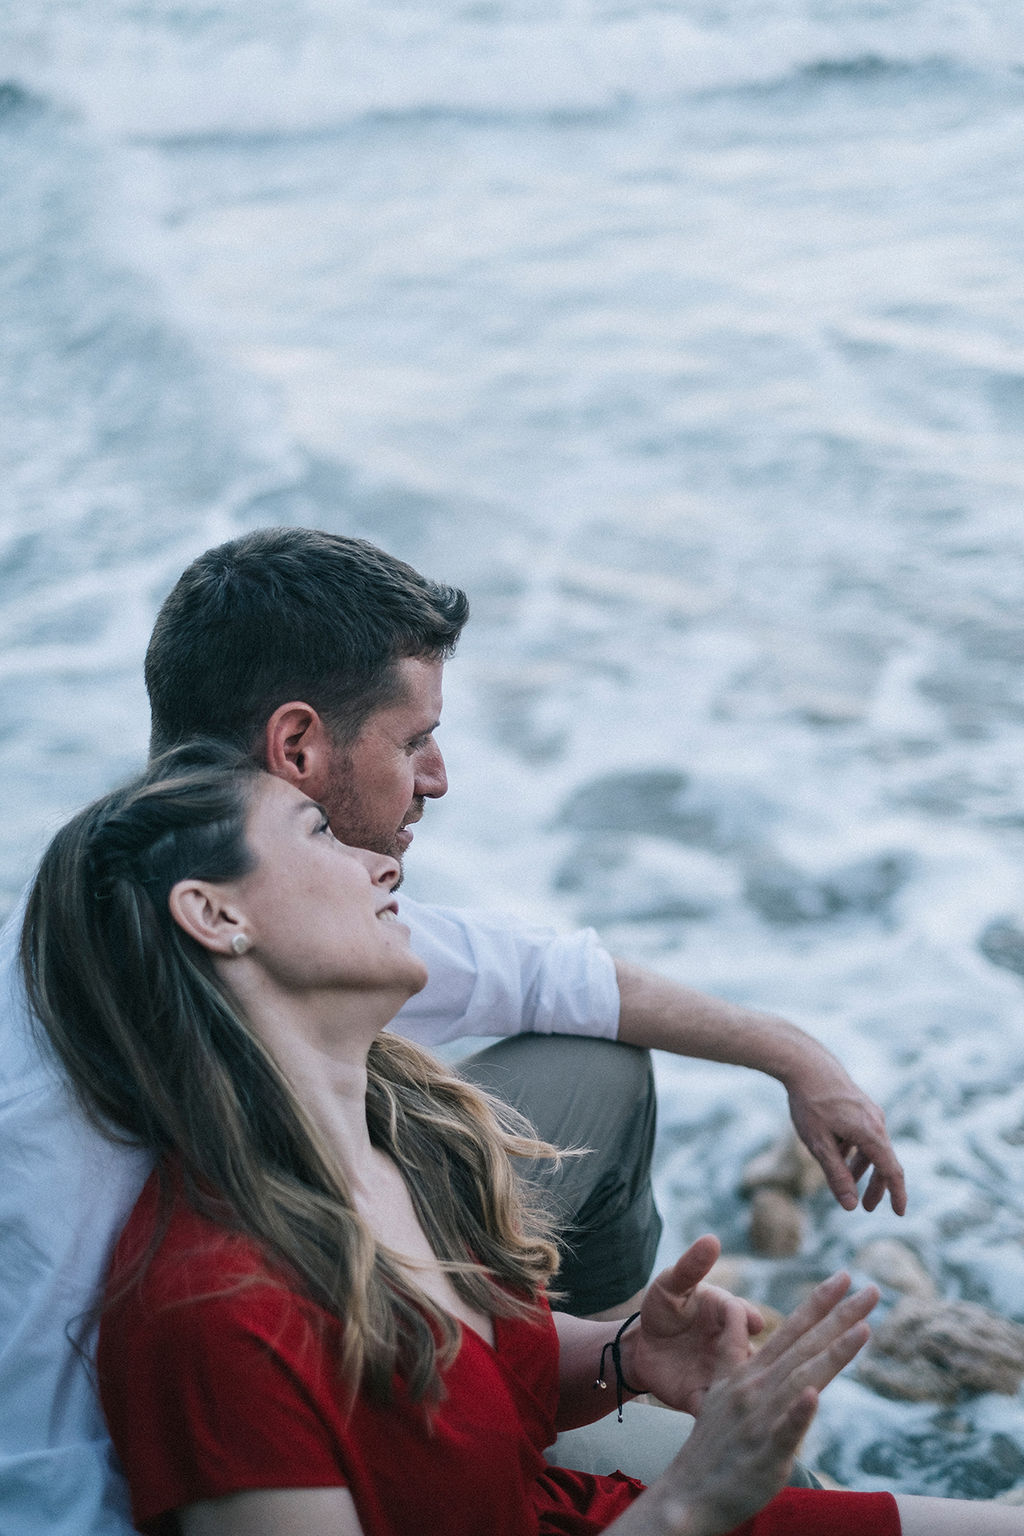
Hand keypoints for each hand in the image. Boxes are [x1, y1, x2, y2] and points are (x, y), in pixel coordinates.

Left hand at [621, 1236, 763, 1414]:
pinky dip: (726, 1422)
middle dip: (769, 1362)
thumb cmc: (663, 1308)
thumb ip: (691, 1266)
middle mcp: (734, 1347)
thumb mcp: (671, 1284)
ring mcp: (722, 1375)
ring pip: (745, 1389)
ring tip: (758, 1403)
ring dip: (752, 1397)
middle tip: (770, 1367)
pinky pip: (720, 1414)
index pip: (744, 1316)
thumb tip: (712, 1239)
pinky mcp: (706, 1399)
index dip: (747, 1319)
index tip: (752, 1322)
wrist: (642, 1348)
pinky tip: (728, 1430)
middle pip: (756, 1356)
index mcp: (728, 1315)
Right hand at [661, 1270, 878, 1535]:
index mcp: (751, 1373)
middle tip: (870, 1289)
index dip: (819, 1303)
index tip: (845, 1276)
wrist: (687, 1493)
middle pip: (805, 1346)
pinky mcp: (763, 1454)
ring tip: (862, 1329)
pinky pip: (783, 1431)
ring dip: (831, 1354)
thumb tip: (733, 1307)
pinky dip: (797, 1413)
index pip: (791, 1330)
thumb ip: (730, 1347)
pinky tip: (813, 1396)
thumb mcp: (719, 1387)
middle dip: (839, 1316)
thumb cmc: (711, 1444)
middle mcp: (758, 1388)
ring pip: (802, 1379)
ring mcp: (760, 1419)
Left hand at [786, 1062, 906, 1214]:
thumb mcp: (819, 1145)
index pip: (892, 1171)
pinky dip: (854, 1148)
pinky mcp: (860, 1104)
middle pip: (883, 1161)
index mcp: (871, 1133)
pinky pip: (863, 1133)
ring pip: (871, 1146)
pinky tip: (837, 1151)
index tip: (900, 1213)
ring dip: (862, 1167)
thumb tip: (851, 1206)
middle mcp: (876, 1122)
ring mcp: (869, 1111)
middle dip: (875, 1186)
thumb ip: (836, 1176)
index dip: (896, 1194)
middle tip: (867, 1207)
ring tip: (845, 1180)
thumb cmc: (810, 1104)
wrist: (805, 1063)